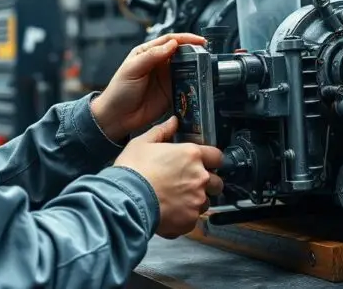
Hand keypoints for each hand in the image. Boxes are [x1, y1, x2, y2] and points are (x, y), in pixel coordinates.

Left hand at [91, 33, 206, 140]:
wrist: (117, 117)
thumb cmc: (119, 91)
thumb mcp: (132, 69)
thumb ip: (152, 56)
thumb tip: (172, 44)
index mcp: (148, 52)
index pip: (170, 40)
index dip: (185, 38)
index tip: (198, 40)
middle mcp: (159, 63)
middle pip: (181, 52)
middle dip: (194, 51)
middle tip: (206, 52)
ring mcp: (166, 78)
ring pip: (186, 68)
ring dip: (196, 66)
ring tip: (206, 66)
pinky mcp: (171, 92)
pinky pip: (185, 85)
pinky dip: (193, 83)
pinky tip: (199, 81)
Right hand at [114, 116, 223, 238]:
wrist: (125, 199)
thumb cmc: (133, 170)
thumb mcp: (143, 143)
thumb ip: (162, 131)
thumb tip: (173, 122)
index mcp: (191, 155)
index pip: (217, 156)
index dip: (212, 160)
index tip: (206, 164)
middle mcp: (199, 177)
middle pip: (217, 182)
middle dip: (208, 184)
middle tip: (189, 184)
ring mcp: (196, 200)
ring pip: (205, 202)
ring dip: (195, 201)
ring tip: (176, 201)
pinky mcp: (190, 220)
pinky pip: (193, 219)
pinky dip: (185, 218)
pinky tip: (170, 213)